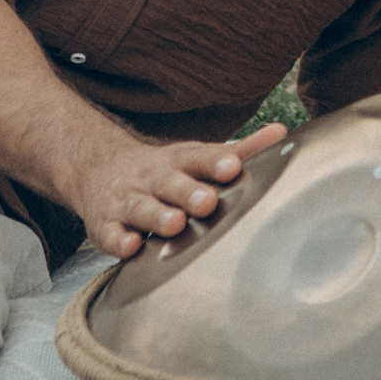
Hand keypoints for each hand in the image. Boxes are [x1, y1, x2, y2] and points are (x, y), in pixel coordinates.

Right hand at [64, 121, 287, 257]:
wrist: (98, 170)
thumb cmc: (164, 171)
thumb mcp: (196, 156)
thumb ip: (238, 151)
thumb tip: (281, 133)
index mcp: (179, 161)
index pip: (197, 158)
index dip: (214, 162)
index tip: (232, 168)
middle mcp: (153, 177)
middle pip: (170, 182)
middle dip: (187, 191)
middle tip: (206, 201)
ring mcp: (127, 200)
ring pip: (141, 207)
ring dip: (156, 216)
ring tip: (175, 224)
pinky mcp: (106, 225)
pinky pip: (110, 234)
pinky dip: (118, 240)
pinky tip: (131, 247)